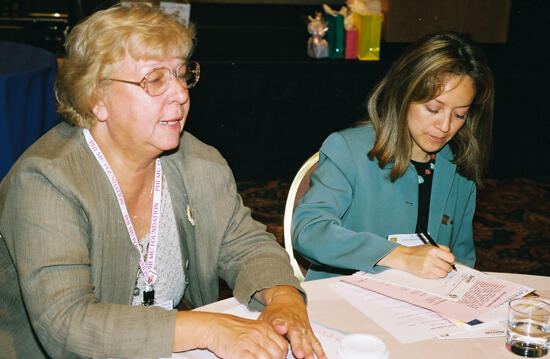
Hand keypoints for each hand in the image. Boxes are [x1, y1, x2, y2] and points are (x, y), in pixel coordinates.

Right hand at [173, 311, 288, 358]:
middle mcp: (259, 334)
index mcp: (264, 328)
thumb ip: (264, 336)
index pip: (282, 345)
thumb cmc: (230, 328)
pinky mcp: (240, 352)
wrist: (213, 326)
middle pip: (278, 354)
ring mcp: (250, 343)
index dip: (282, 356)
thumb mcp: (252, 328)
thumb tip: (275, 350)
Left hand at [257, 286, 326, 358]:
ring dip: (309, 350)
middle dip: (299, 345)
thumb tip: (268, 332)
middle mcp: (293, 324)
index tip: (281, 330)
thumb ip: (269, 326)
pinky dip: (320, 351)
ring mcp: (303, 328)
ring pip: (307, 339)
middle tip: (300, 355)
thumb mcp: (267, 316)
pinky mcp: (309, 332)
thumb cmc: (276, 312)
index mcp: (280, 319)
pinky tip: (322, 358)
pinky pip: (315, 342)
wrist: (288, 300)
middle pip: (296, 335)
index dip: (280, 327)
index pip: (279, 323)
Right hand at [377, 244, 454, 277]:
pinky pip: (436, 277)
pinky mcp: (424, 274)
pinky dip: (436, 275)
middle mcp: (431, 258)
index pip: (450, 257)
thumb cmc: (417, 252)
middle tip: (443, 265)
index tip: (450, 261)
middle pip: (448, 267)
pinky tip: (432, 270)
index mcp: (433, 250)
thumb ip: (442, 249)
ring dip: (442, 272)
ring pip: (443, 274)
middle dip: (447, 267)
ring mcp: (427, 267)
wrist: (405, 257)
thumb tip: (452, 259)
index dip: (451, 260)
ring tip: (438, 269)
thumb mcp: (430, 246)